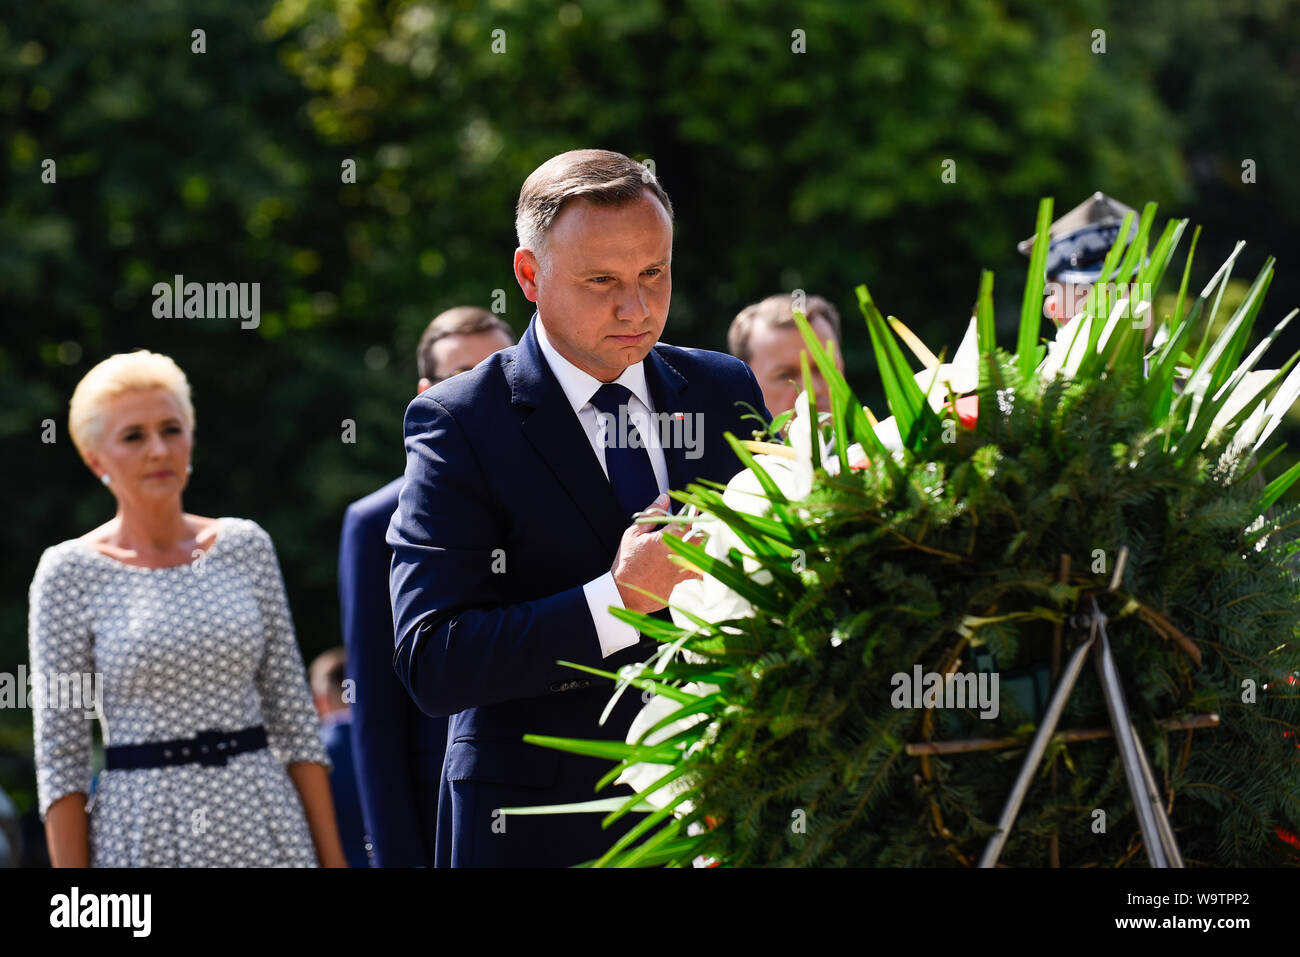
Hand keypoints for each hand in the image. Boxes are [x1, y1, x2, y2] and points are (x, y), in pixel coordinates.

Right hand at [610, 493, 700, 613]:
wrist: (624, 594)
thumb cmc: (626, 562)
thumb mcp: (634, 534)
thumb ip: (651, 515)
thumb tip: (664, 498)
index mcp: (665, 538)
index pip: (686, 518)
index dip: (693, 507)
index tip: (696, 501)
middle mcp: (677, 553)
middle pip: (701, 535)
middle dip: (704, 525)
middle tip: (706, 518)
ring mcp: (681, 568)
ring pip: (702, 551)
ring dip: (703, 542)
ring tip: (703, 536)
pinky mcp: (681, 580)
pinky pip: (698, 570)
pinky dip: (700, 562)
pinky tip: (699, 559)